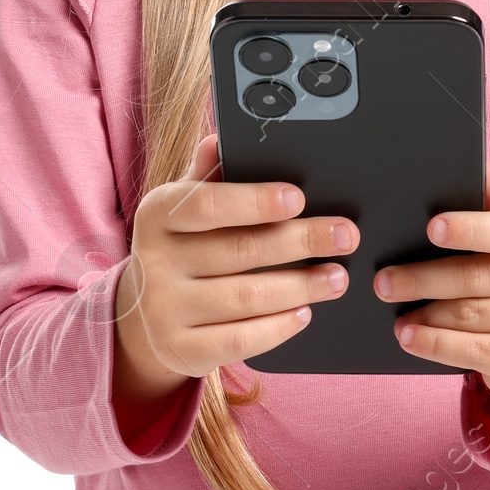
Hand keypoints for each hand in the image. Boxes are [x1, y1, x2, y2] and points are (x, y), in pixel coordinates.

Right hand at [112, 136, 357, 433]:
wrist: (143, 313)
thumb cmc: (183, 244)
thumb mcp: (186, 205)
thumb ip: (208, 174)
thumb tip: (220, 139)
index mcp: (157, 213)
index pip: (207, 204)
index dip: (255, 201)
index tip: (299, 198)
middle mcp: (154, 261)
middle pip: (240, 250)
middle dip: (301, 242)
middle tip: (346, 236)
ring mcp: (164, 310)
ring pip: (246, 297)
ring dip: (301, 287)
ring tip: (337, 277)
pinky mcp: (181, 351)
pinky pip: (239, 340)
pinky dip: (278, 326)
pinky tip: (304, 312)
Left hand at [373, 162, 489, 426]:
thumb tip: (488, 170)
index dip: (473, 229)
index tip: (432, 229)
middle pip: (482, 276)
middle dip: (426, 277)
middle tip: (384, 279)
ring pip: (475, 314)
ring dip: (426, 312)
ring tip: (393, 307)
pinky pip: (478, 351)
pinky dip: (437, 343)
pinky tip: (411, 336)